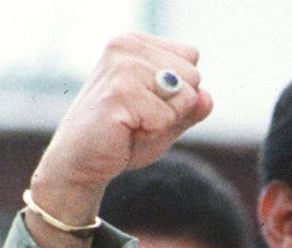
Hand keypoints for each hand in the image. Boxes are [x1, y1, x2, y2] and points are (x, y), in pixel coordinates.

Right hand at [30, 32, 211, 222]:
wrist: (84, 160)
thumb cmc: (125, 137)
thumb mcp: (166, 120)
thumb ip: (191, 107)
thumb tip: (207, 97)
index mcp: (136, 43)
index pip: (191, 57)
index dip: (180, 91)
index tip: (148, 103)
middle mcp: (127, 45)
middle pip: (193, 75)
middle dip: (175, 107)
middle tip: (140, 116)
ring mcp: (122, 66)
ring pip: (185, 96)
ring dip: (164, 121)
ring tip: (133, 123)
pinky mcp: (120, 92)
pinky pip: (167, 117)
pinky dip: (152, 133)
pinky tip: (126, 130)